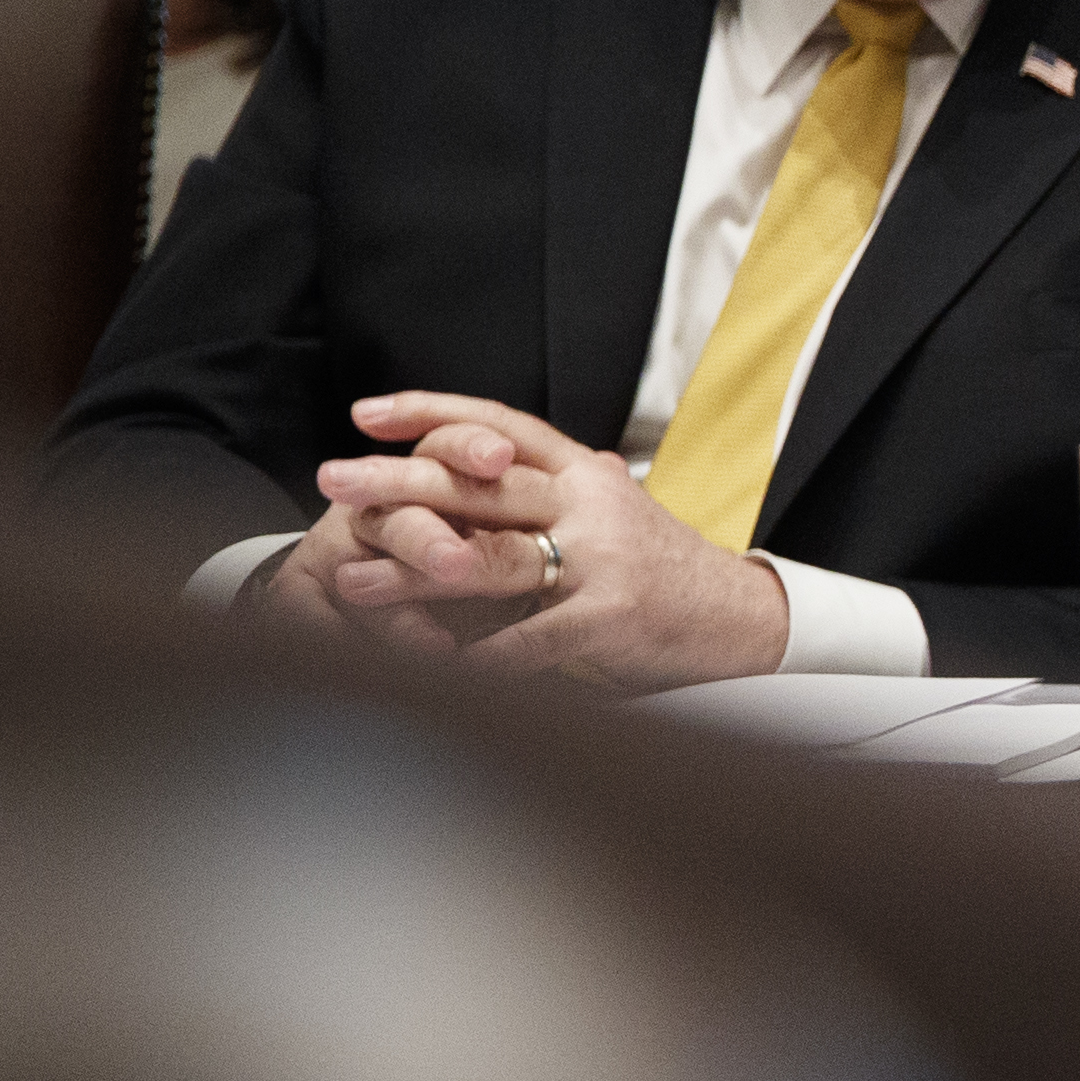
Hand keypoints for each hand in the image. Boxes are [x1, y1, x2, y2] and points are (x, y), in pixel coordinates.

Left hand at [293, 392, 794, 685]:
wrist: (744, 621)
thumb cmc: (664, 571)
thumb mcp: (612, 511)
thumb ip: (552, 488)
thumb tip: (475, 455)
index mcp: (587, 473)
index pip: (501, 425)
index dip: (432, 412)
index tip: (366, 414)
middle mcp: (593, 505)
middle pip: (482, 482)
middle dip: (399, 481)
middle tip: (335, 482)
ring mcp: (604, 562)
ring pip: (491, 559)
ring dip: (413, 574)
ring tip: (354, 582)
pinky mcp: (612, 619)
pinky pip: (528, 639)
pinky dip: (477, 658)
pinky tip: (431, 668)